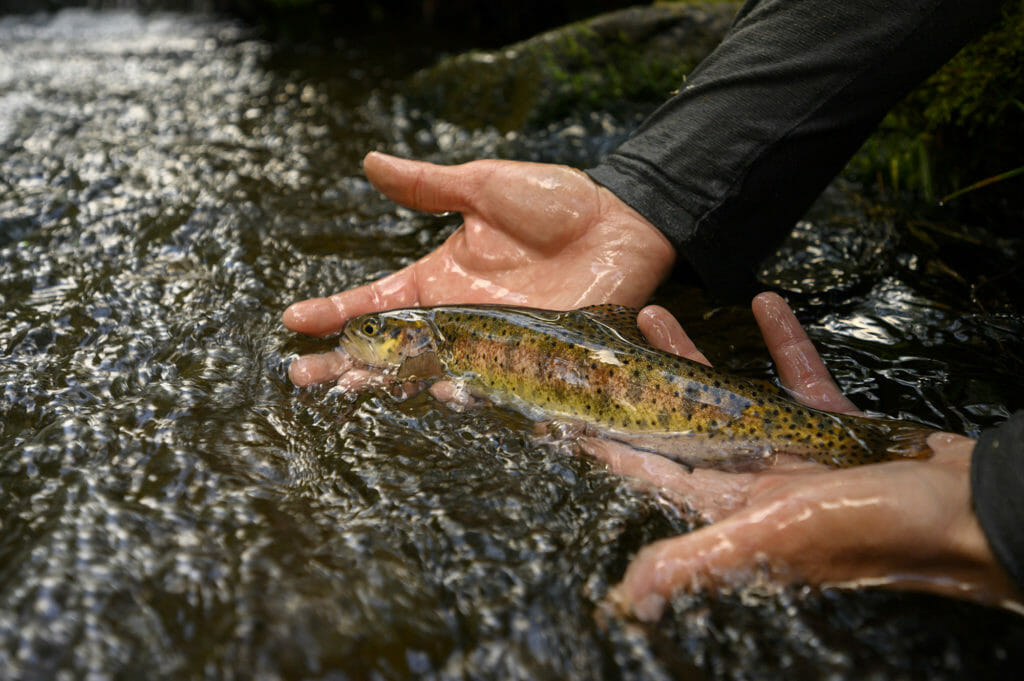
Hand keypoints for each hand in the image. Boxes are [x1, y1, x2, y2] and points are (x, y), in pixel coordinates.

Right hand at [284, 152, 674, 385]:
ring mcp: (492, 345)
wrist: (621, 221)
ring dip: (394, 381)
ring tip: (357, 384)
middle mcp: (458, 319)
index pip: (374, 303)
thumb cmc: (555, 201)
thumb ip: (428, 187)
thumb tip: (369, 163)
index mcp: (439, 280)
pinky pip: (494, 384)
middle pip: (391, 350)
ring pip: (433, 373)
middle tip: (301, 377)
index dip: (334, 312)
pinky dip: (468, 391)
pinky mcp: (531, 360)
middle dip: (344, 364)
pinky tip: (441, 391)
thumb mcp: (483, 188)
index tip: (292, 321)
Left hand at [586, 292, 1022, 617]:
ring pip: (734, 397)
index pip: (654, 472)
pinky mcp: (838, 431)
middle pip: (684, 426)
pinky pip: (800, 380)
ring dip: (698, 359)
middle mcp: (757, 483)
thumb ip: (701, 557)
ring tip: (659, 315)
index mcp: (733, 508)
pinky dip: (783, 345)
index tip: (567, 416)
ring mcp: (797, 455)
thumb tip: (631, 597)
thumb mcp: (777, 538)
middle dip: (644, 386)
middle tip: (609, 344)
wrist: (974, 512)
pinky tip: (766, 304)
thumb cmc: (877, 528)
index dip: (608, 447)